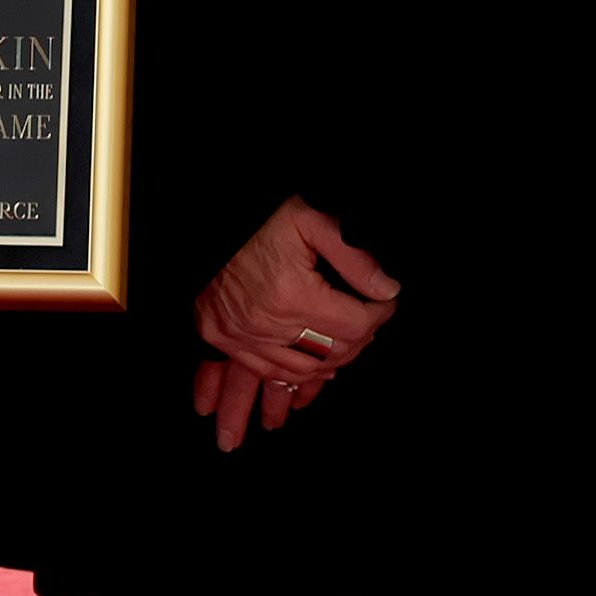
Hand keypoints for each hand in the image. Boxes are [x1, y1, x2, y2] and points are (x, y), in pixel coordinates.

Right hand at [190, 197, 398, 451]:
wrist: (208, 225)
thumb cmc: (259, 219)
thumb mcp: (311, 219)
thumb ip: (353, 256)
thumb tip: (387, 290)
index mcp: (292, 295)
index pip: (354, 325)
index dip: (379, 315)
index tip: (384, 303)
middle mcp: (266, 324)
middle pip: (332, 353)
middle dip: (360, 340)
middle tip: (368, 322)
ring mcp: (241, 336)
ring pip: (303, 371)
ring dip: (331, 363)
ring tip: (345, 347)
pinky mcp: (221, 338)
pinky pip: (266, 373)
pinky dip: (293, 376)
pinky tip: (309, 370)